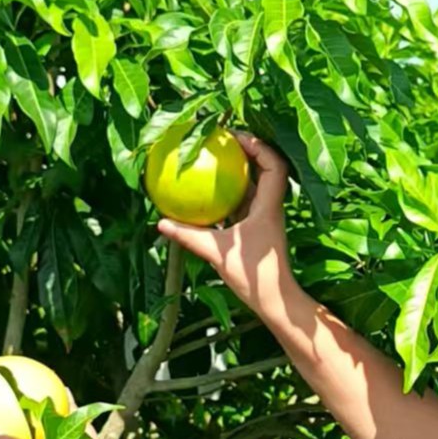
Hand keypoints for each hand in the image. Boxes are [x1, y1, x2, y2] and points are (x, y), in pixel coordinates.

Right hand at [157, 132, 296, 321]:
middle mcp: (270, 209)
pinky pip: (244, 205)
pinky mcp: (258, 231)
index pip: (273, 165)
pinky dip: (229, 196)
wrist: (276, 302)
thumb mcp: (217, 253)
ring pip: (254, 187)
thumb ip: (189, 236)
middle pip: (265, 169)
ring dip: (238, 173)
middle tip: (221, 141)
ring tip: (212, 160)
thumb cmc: (254, 277)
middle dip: (247, 152)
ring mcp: (265, 220)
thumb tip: (162, 223)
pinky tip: (206, 195)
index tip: (234, 136)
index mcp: (269, 207)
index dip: (258, 145)